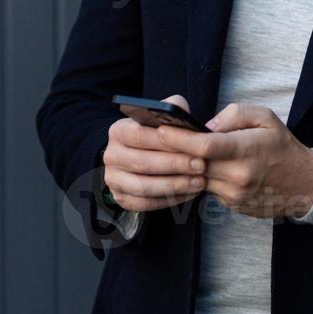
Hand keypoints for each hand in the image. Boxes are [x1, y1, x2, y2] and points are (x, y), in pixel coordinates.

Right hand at [102, 94, 208, 212]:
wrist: (138, 157)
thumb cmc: (155, 137)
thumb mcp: (160, 119)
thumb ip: (171, 110)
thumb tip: (182, 111)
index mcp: (118, 131)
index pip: (141, 135)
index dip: (168, 142)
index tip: (194, 146)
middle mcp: (111, 155)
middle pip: (143, 163)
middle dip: (176, 165)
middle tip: (201, 165)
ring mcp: (113, 179)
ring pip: (144, 187)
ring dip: (174, 185)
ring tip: (199, 182)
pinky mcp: (121, 198)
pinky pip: (145, 203)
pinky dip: (169, 200)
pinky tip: (189, 193)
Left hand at [153, 103, 312, 218]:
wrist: (303, 183)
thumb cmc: (281, 145)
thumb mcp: (265, 117)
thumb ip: (233, 115)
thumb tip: (204, 127)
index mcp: (246, 150)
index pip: (204, 146)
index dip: (179, 139)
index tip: (161, 129)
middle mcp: (239, 176)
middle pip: (194, 164)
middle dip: (174, 152)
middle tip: (158, 139)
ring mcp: (234, 195)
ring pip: (197, 179)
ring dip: (186, 167)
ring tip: (177, 151)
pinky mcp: (232, 205)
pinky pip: (208, 189)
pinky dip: (201, 178)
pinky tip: (201, 167)